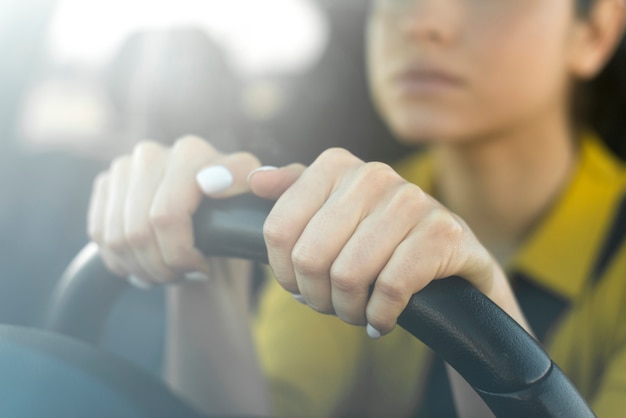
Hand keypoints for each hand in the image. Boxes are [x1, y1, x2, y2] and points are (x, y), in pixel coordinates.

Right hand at [87, 136, 263, 284]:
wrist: (208, 225)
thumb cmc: (233, 220)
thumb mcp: (250, 207)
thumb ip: (247, 185)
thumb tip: (211, 183)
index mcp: (190, 152)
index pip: (166, 217)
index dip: (181, 254)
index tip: (202, 270)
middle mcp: (152, 152)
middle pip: (139, 232)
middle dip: (163, 268)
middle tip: (184, 278)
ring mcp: (125, 167)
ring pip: (117, 239)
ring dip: (143, 269)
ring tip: (168, 275)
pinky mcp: (106, 184)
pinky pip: (100, 236)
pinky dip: (122, 263)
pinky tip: (145, 265)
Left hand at [249, 148, 498, 337]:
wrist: (454, 260)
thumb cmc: (382, 240)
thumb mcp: (335, 214)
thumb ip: (293, 194)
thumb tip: (254, 179)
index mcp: (336, 166)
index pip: (278, 230)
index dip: (283, 272)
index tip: (300, 287)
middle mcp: (372, 174)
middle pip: (309, 257)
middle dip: (317, 296)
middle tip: (332, 306)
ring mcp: (411, 200)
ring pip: (348, 275)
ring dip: (348, 310)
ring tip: (357, 313)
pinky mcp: (443, 232)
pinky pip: (390, 288)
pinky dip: (380, 316)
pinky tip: (383, 320)